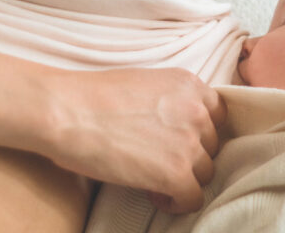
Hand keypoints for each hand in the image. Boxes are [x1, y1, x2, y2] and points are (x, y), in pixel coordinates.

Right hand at [44, 67, 224, 213]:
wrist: (67, 111)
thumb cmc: (92, 96)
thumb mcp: (144, 83)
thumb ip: (170, 100)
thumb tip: (172, 126)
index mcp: (188, 84)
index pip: (217, 114)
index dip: (198, 131)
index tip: (179, 140)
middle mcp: (196, 110)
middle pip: (211, 144)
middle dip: (189, 154)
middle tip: (159, 160)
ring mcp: (189, 143)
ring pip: (205, 172)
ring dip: (183, 178)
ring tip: (153, 178)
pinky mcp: (175, 173)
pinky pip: (193, 198)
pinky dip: (176, 201)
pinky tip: (153, 194)